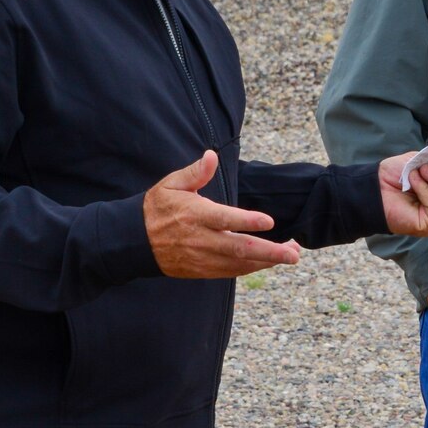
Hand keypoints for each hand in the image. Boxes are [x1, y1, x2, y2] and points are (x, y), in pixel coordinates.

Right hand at [144, 151, 302, 278]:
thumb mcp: (172, 184)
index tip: (269, 222)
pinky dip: (251, 268)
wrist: (134, 241)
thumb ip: (195, 172)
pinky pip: (231, 272)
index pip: (225, 219)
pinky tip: (268, 262)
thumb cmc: (156, 208)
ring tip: (290, 256)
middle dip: (270, 252)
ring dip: (266, 262)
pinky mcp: (201, 270)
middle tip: (294, 253)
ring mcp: (202, 258)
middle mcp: (201, 239)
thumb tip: (212, 155)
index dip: (247, 221)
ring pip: (239, 264)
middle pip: (239, 248)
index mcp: (195, 215)